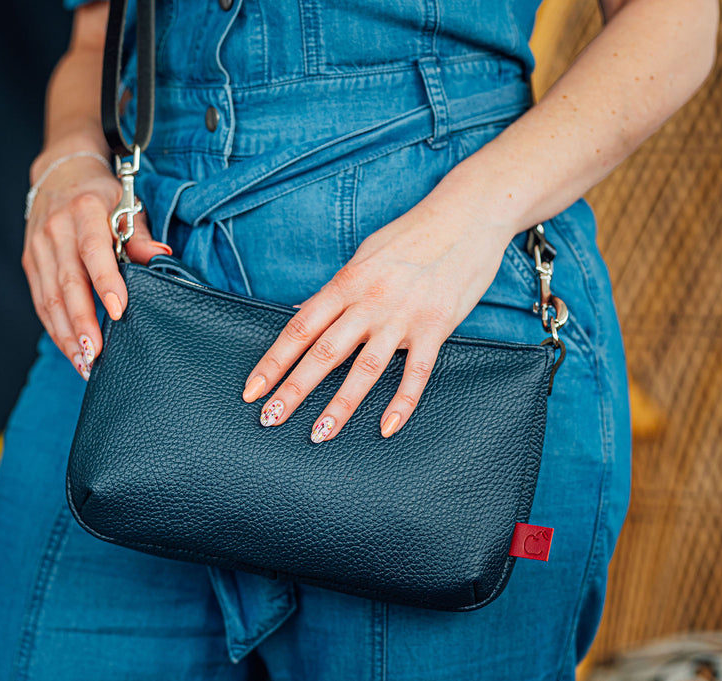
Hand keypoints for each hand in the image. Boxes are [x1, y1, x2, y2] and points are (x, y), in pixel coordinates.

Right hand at [22, 147, 171, 380]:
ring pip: (49, 297)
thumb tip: (163, 257)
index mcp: (85, 210)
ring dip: (66, 334)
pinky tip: (70, 349)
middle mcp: (56, 229)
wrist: (61, 172)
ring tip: (84, 363)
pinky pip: (41, 301)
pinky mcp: (30, 262)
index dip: (105, 281)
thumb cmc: (103, 195)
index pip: (94, 250)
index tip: (117, 310)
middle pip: (67, 282)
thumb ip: (140, 236)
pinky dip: (55, 328)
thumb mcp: (127, 204)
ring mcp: (39, 247)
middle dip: (81, 322)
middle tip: (96, 354)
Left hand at [240, 202, 514, 440]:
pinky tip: (386, 427)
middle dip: (294, 389)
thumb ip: (335, 289)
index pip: (300, 329)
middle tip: (270, 418)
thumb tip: (302, 312)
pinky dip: (402, 402)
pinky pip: (417, 372)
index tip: (253, 388)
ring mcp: (403, 316)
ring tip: (319, 433)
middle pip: (324, 353)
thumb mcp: (364, 254)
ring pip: (365, 369)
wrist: (468, 214)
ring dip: (340, 405)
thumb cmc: (413, 234)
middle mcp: (370, 301)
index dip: (273, 361)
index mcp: (347, 282)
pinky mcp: (437, 327)